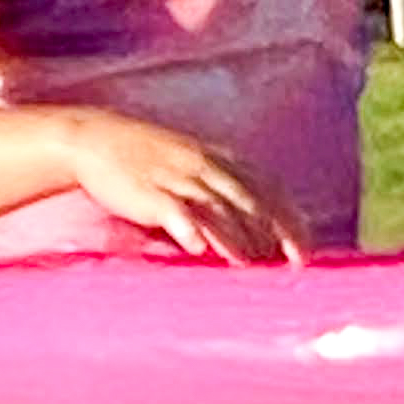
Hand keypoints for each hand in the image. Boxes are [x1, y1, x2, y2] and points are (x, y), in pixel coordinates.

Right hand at [66, 107, 306, 264]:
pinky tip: (198, 249)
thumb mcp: (195, 165)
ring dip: (236, 239)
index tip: (307, 251)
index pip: (269, 190)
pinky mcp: (149, 190)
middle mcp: (206, 168)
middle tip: (294, 264)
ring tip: (249, 265)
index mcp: (221, 161)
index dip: (291, 220)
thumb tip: (258, 230)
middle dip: (277, 233)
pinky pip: (173, 209)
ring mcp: (178, 178)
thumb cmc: (150, 158)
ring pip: (216, 209)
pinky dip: (188, 227)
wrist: (96, 137)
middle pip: (252, 202)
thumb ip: (225, 191)